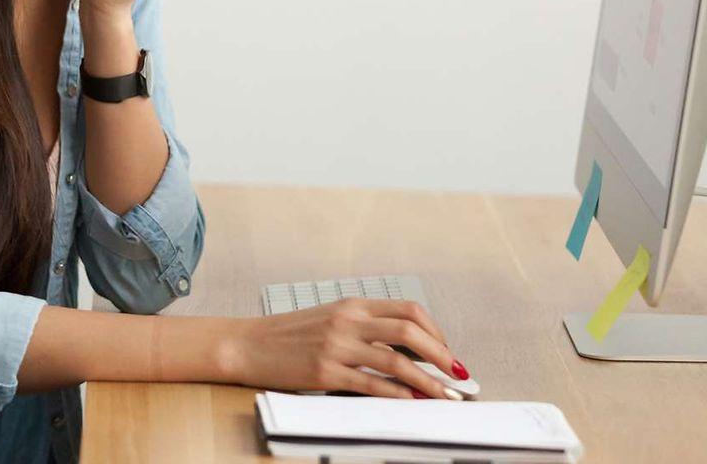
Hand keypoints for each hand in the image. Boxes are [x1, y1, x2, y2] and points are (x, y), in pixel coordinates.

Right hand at [220, 298, 465, 398]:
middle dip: (442, 355)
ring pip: (396, 360)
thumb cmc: (289, 335)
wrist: (248, 344)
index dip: (436, 332)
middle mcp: (348, 321)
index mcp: (352, 305)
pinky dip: (398, 395)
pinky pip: (371, 384)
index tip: (447, 352)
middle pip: (410, 330)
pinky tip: (412, 402)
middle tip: (458, 374)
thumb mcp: (330, 320)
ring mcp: (336, 346)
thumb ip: (365, 329)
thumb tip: (407, 350)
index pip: (408, 310)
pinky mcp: (325, 372)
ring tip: (445, 395)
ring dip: (428, 380)